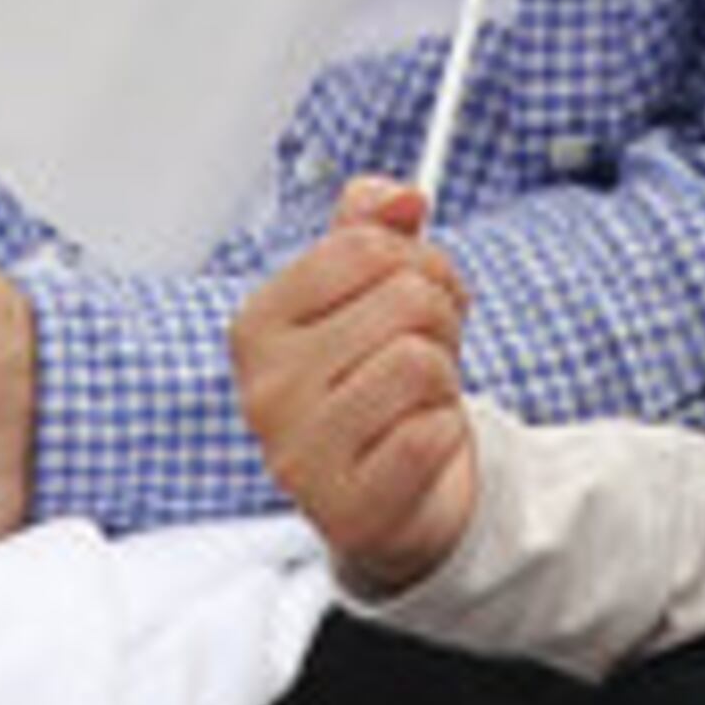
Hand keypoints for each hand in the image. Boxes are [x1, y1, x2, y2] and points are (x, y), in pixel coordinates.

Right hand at [232, 176, 476, 593]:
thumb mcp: (371, 293)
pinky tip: (419, 446)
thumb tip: (402, 197)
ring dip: (443, 378)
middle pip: (403, 299)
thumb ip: (374, 227)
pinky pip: (431, 435)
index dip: (417, 258)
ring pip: (419, 363)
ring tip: (420, 399)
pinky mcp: (345, 508)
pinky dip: (446, 434)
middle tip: (429, 351)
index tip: (420, 288)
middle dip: (440, 319)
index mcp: (258, 326)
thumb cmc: (380, 384)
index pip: (362, 246)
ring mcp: (297, 456)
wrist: (399, 492)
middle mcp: (264, 390)